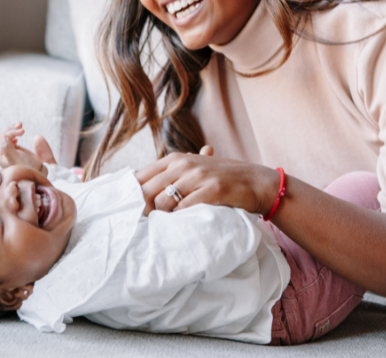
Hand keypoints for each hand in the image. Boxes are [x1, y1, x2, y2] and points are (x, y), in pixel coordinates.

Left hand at [0, 122, 55, 174]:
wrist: (39, 175)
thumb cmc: (28, 169)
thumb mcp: (17, 160)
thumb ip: (9, 149)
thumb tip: (3, 137)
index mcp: (1, 155)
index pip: (2, 138)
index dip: (12, 132)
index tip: (23, 131)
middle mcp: (3, 153)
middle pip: (4, 136)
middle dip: (12, 129)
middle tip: (21, 125)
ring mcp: (9, 151)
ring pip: (7, 136)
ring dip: (14, 129)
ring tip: (20, 125)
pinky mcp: (16, 150)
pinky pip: (12, 139)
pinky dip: (16, 133)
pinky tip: (21, 132)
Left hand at [135, 145, 279, 215]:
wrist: (255, 182)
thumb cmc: (221, 177)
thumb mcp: (194, 168)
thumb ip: (171, 173)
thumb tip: (141, 185)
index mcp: (175, 158)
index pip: (141, 175)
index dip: (132, 194)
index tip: (131, 210)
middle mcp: (183, 164)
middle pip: (147, 190)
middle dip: (143, 209)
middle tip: (146, 224)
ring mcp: (198, 176)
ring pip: (163, 201)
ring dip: (162, 216)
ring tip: (166, 225)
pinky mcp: (212, 190)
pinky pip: (185, 207)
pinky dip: (180, 218)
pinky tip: (183, 224)